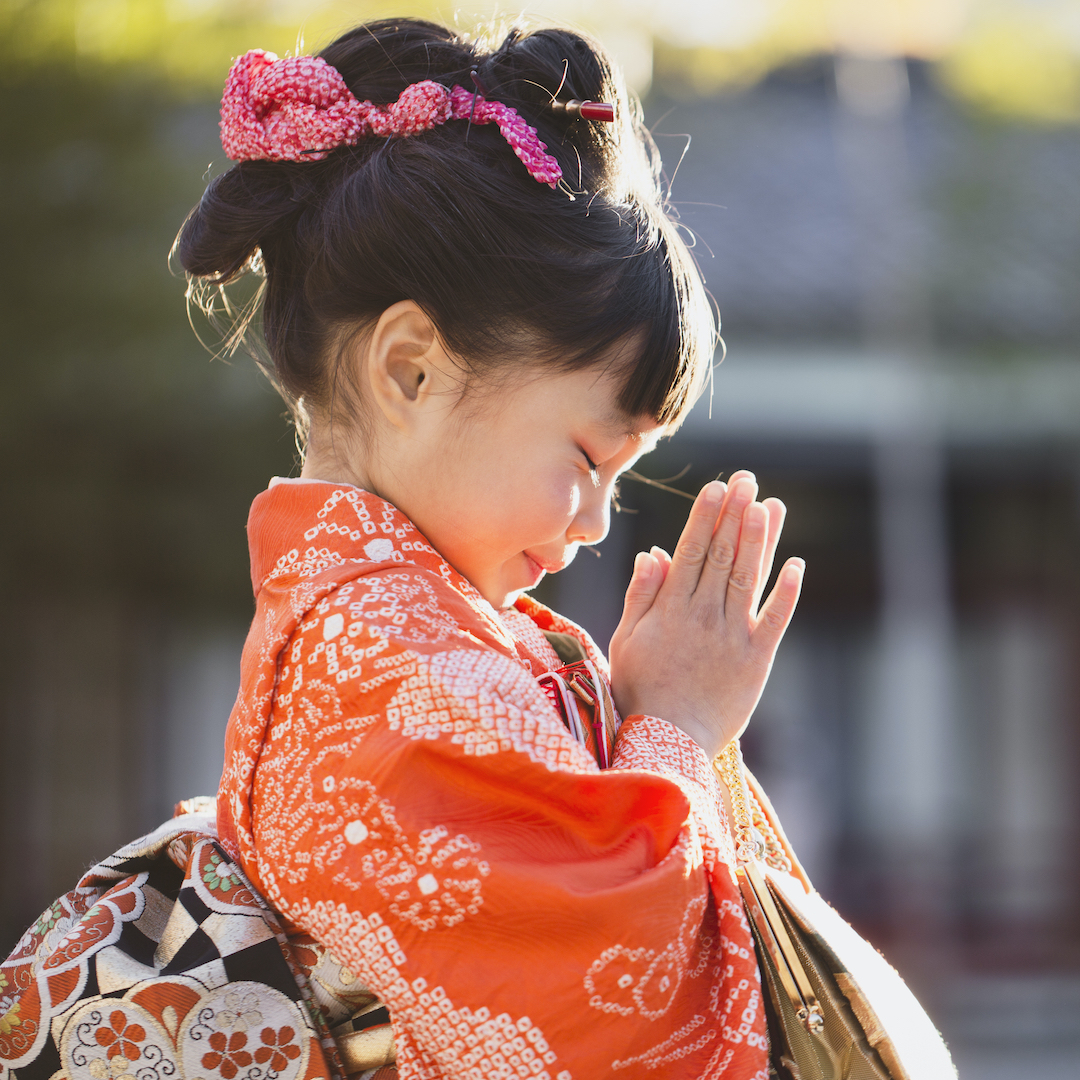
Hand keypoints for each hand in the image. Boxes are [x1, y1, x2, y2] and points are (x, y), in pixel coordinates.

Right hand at [608, 472, 803, 758]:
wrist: (668, 741)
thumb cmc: (640, 691)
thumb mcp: (626, 640)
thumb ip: (641, 595)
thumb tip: (653, 552)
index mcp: (671, 611)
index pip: (691, 552)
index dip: (706, 517)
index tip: (717, 487)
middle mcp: (703, 617)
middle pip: (723, 556)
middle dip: (736, 515)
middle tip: (747, 481)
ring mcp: (732, 638)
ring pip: (747, 580)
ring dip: (760, 541)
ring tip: (770, 506)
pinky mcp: (756, 661)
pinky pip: (774, 621)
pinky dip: (786, 593)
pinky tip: (796, 564)